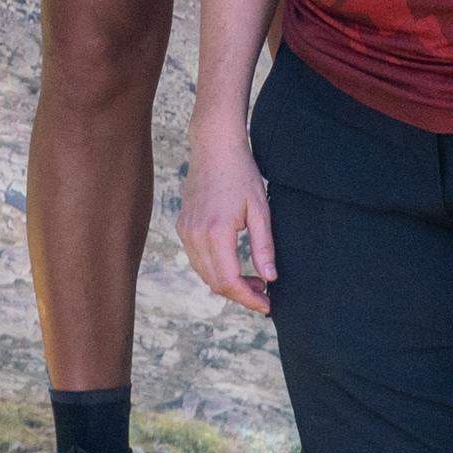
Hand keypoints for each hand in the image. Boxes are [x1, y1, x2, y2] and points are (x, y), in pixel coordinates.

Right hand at [177, 112, 275, 314]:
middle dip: (240, 294)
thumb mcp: (260, 210)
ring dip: (227, 284)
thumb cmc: (241, 174)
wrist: (215, 148)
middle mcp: (195, 235)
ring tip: (253, 280)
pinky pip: (197, 260)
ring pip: (204, 274)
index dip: (248, 298)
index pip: (229, 281)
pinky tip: (234, 264)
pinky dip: (215, 270)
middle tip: (264, 293)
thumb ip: (264, 246)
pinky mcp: (183, 226)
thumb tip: (270, 278)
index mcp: (216, 232)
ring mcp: (185, 231)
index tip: (266, 305)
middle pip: (215, 283)